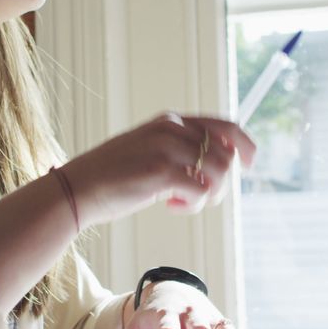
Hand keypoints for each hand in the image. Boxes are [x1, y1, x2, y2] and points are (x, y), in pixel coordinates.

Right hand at [61, 113, 255, 227]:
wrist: (77, 189)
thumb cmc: (111, 176)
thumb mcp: (147, 150)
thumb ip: (177, 151)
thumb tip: (214, 167)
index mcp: (169, 121)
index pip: (225, 126)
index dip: (245, 145)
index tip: (250, 164)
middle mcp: (171, 129)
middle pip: (227, 154)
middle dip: (222, 183)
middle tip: (201, 198)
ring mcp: (166, 149)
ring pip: (219, 173)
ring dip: (209, 195)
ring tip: (183, 202)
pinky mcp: (161, 172)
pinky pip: (202, 191)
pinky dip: (193, 205)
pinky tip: (170, 206)